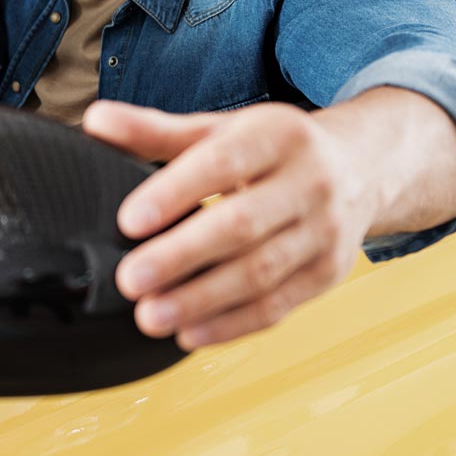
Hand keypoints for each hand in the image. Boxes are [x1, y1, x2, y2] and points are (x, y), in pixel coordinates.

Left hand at [83, 99, 379, 349]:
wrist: (360, 168)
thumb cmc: (271, 150)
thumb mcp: (220, 129)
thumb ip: (156, 130)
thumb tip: (96, 121)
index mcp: (278, 136)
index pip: (222, 163)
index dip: (175, 192)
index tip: (129, 221)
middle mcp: (310, 183)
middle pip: (242, 225)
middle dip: (182, 256)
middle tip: (131, 280)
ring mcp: (324, 233)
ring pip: (261, 273)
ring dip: (202, 300)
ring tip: (150, 316)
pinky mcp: (328, 274)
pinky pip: (279, 306)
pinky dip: (232, 325)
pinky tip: (190, 333)